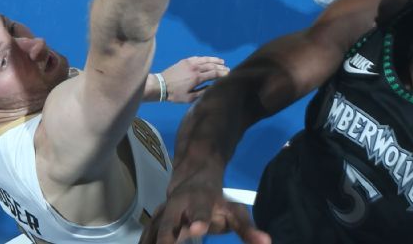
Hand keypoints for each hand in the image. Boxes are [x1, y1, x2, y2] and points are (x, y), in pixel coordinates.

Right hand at [141, 176, 269, 243]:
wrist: (192, 176)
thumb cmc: (216, 201)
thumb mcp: (234, 211)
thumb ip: (248, 229)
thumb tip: (267, 243)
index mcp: (199, 202)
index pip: (200, 212)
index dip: (199, 219)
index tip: (199, 227)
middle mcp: (177, 206)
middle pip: (169, 223)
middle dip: (166, 237)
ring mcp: (161, 213)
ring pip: (152, 230)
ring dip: (151, 241)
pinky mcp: (153, 221)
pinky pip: (145, 236)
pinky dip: (144, 242)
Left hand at [158, 56, 229, 103]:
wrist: (161, 85)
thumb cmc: (175, 94)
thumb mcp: (189, 98)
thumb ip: (202, 92)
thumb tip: (213, 87)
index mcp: (197, 78)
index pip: (213, 73)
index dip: (222, 73)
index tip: (228, 74)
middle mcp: (195, 68)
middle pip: (211, 66)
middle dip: (220, 67)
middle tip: (227, 68)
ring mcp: (190, 63)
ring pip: (205, 60)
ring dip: (214, 60)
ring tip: (221, 61)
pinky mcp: (185, 61)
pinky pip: (197, 58)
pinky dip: (205, 58)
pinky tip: (208, 59)